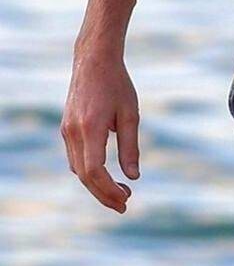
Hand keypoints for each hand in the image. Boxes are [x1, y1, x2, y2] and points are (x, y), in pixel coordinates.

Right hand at [61, 48, 140, 211]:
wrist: (94, 60)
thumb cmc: (117, 85)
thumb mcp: (130, 115)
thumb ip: (130, 147)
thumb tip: (134, 177)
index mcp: (90, 128)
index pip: (95, 171)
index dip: (109, 190)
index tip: (127, 199)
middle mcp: (73, 132)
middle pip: (84, 176)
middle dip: (104, 194)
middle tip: (125, 205)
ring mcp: (66, 131)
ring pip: (78, 169)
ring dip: (97, 185)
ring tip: (121, 192)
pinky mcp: (66, 128)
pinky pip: (75, 158)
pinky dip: (89, 172)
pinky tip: (106, 175)